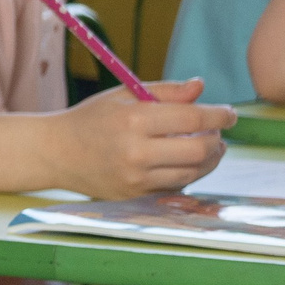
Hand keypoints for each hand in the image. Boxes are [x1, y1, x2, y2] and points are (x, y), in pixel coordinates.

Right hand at [41, 79, 230, 199]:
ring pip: (192, 172)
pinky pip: (176, 188)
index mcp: (132, 119)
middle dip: (217, 140)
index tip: (229, 114)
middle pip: (199, 150)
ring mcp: (135, 178)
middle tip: (216, 133)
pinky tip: (181, 163)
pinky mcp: (135, 196)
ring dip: (208, 160)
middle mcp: (135, 151)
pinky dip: (186, 175)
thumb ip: (165, 91)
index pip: (192, 118)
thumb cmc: (91, 119)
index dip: (219, 115)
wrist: (55, 152)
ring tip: (205, 147)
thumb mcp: (123, 95)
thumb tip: (201, 88)